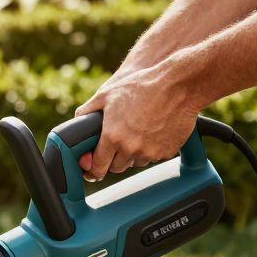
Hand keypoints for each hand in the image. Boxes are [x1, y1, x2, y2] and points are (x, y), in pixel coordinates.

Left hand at [74, 60, 202, 180]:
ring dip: (132, 154)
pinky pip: (154, 157)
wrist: (178, 85)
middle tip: (116, 144)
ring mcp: (150, 152)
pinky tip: (152, 131)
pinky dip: (151, 149)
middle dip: (113, 159)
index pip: (98, 167)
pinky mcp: (167, 152)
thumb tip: (78, 120)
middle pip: (116, 167)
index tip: (92, 171)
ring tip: (137, 132)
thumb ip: (88, 110)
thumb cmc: (142, 86)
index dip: (93, 170)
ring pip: (135, 162)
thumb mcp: (107, 94)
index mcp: (113, 137)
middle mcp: (130, 148)